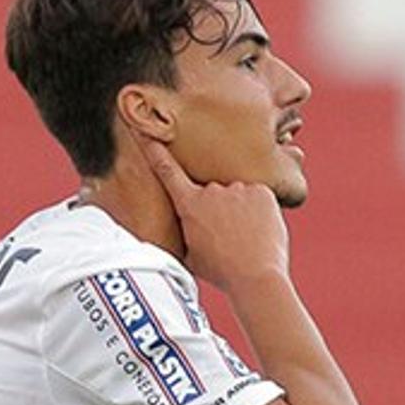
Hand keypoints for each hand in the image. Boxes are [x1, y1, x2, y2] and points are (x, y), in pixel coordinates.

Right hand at [135, 128, 289, 290]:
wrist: (256, 277)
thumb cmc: (222, 272)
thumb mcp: (191, 255)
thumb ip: (183, 234)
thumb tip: (174, 234)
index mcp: (189, 205)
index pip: (167, 170)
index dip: (154, 148)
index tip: (143, 128)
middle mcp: (211, 191)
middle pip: (213, 194)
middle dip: (220, 210)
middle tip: (230, 239)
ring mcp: (238, 189)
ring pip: (238, 195)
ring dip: (241, 210)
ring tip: (247, 238)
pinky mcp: (261, 191)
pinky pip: (258, 197)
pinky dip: (260, 211)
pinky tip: (260, 231)